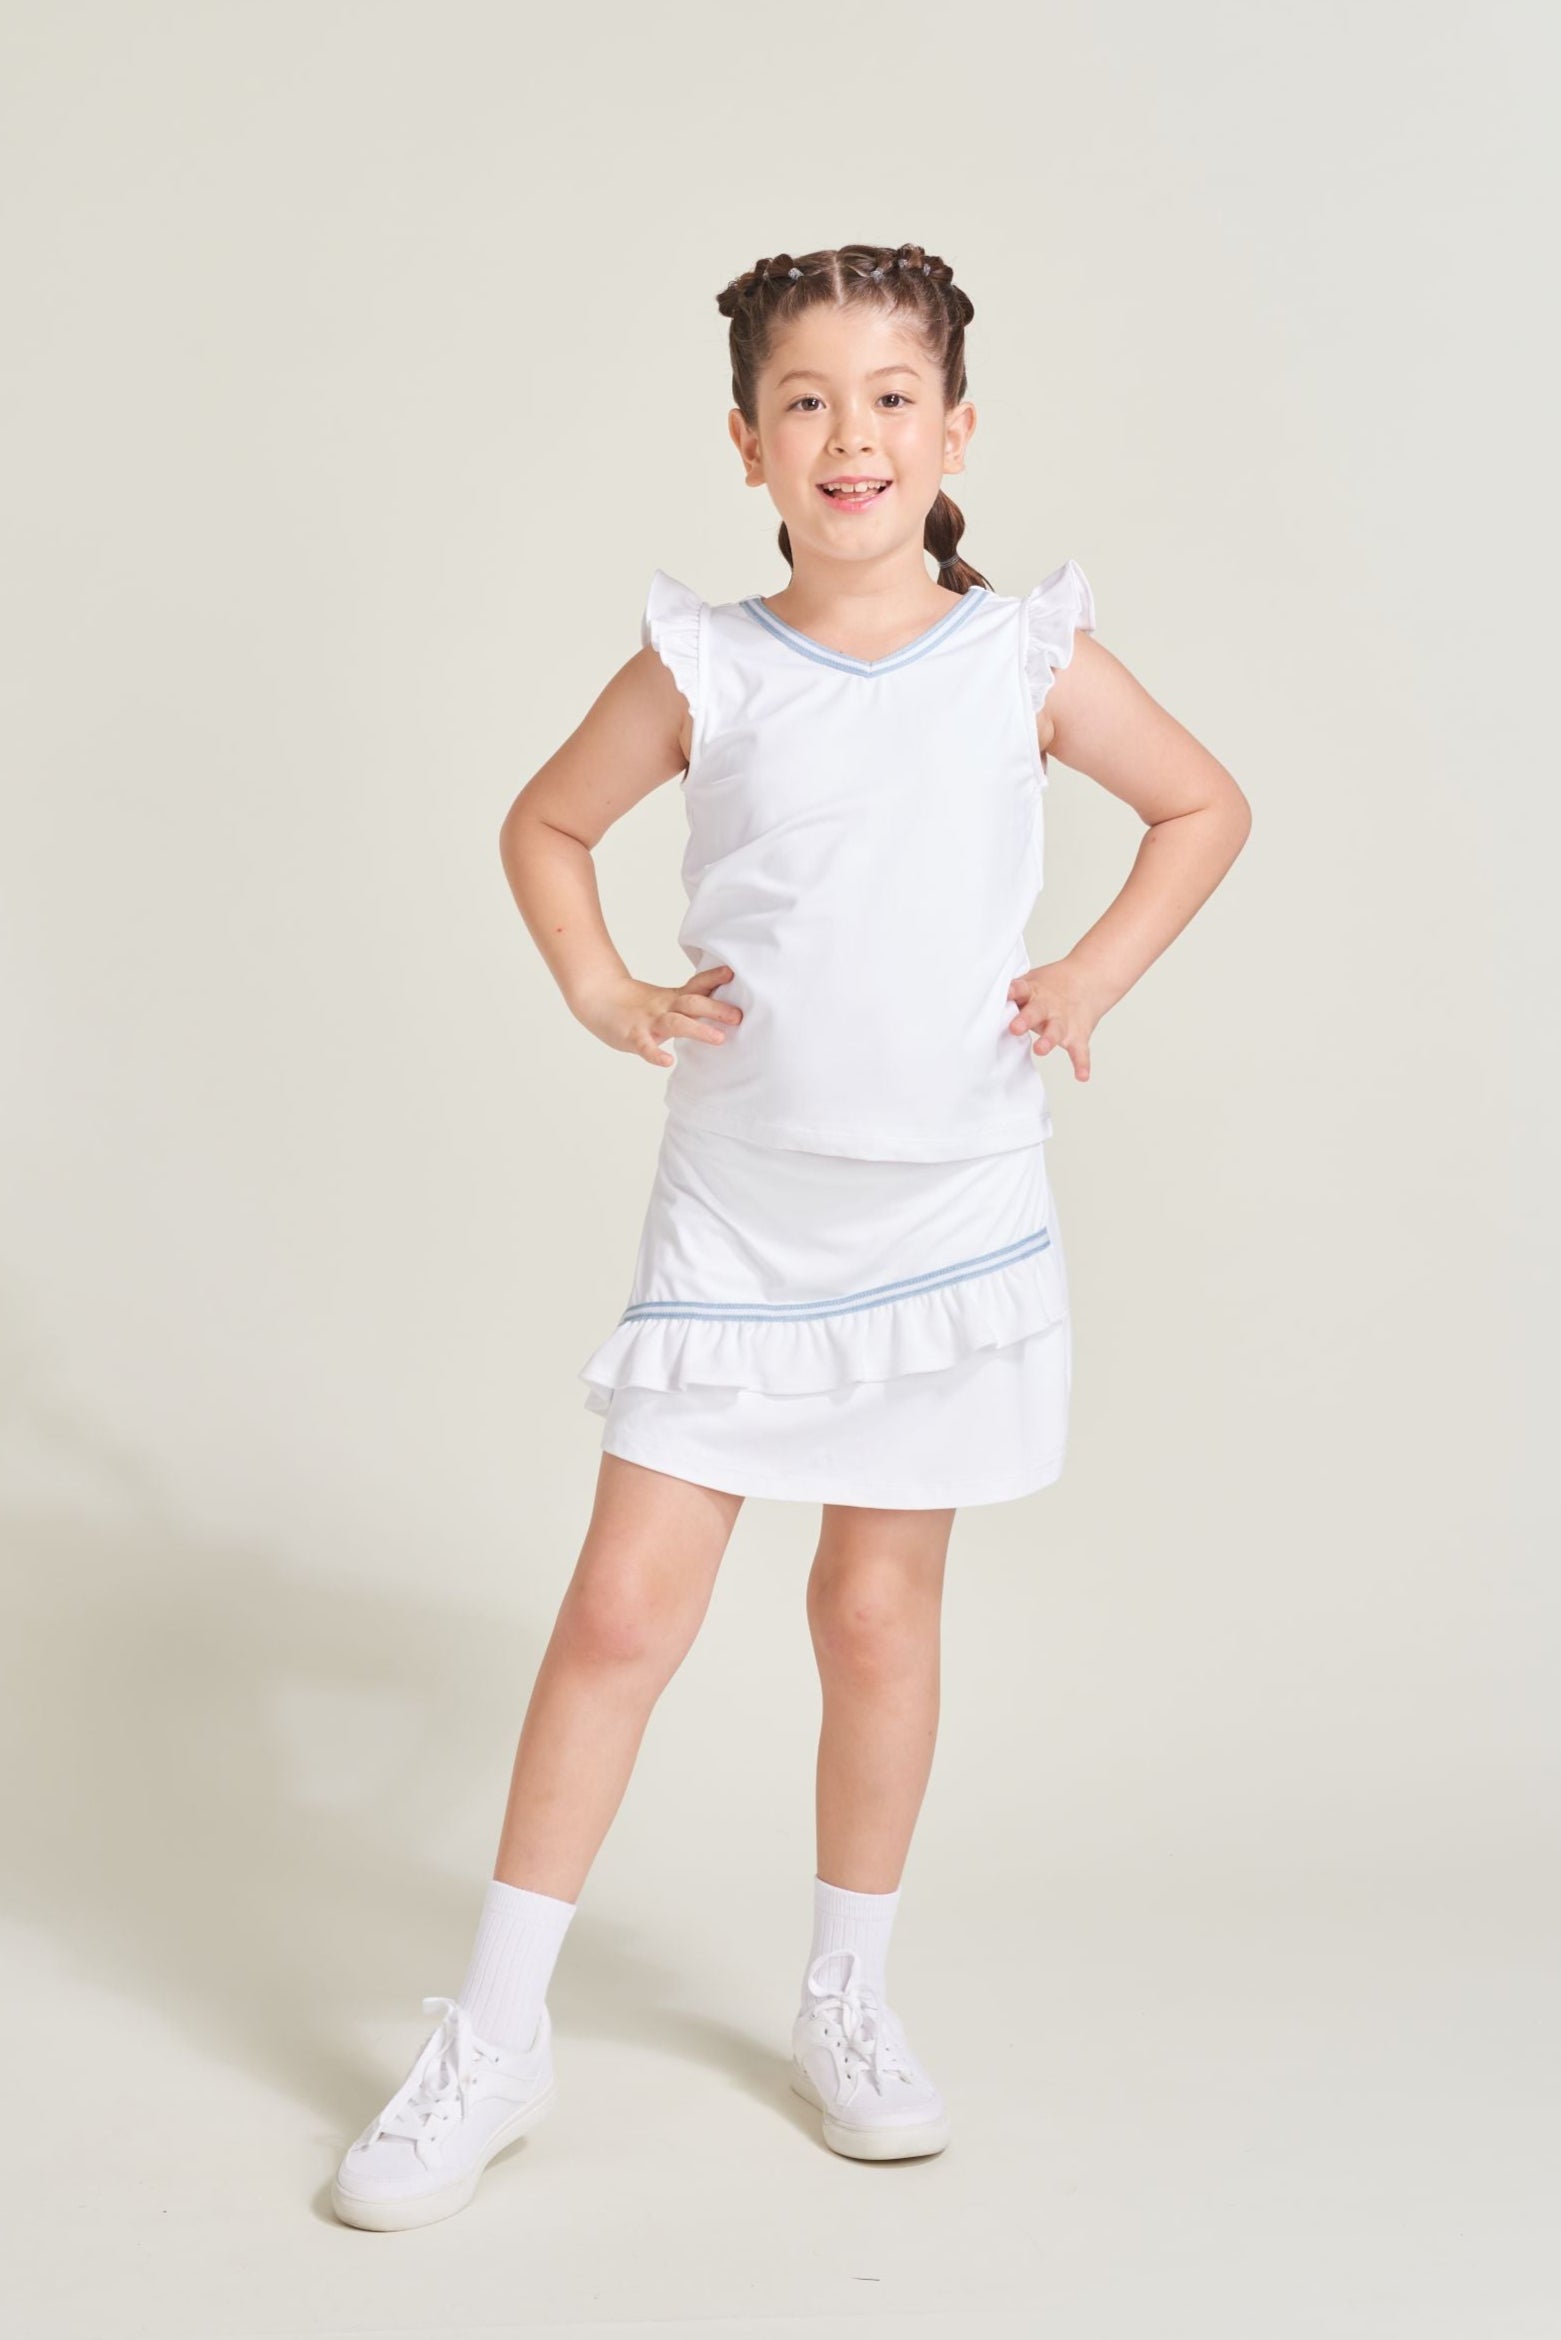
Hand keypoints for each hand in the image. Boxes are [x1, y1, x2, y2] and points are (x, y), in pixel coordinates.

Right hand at [575, 965, 741, 1068]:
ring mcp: (648, 1021)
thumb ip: (688, 1002)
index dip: (714, 979)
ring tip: (719, 1038)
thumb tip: (722, 1006)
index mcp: (672, 998)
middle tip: (739, 1016)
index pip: (697, 986)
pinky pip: (645, 1046)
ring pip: (676, 1023)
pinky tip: (666, 1062)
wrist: (596, 998)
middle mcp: (664, 1007)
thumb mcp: (665, 999)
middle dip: (717, 1009)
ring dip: (698, 1030)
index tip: (734, 973)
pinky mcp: (632, 1036)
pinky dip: (655, 1054)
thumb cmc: (635, 1005)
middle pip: (693, 1003)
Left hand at [1006, 959, 1102, 1082]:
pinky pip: (1080, 1051)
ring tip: (1040, 1049)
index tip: (1006, 993)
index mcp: (1033, 992)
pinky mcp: (1078, 1035)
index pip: (1021, 989)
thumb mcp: (1031, 983)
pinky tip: (1081, 1076)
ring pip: (1055, 1031)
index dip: (1013, 991)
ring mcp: (1063, 1022)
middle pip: (1036, 1012)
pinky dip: (1082, 1064)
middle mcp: (1048, 1007)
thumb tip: (978, 1006)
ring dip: (1048, 1040)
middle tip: (1015, 1028)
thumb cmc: (1049, 987)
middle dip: (1025, 1020)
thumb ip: (1011, 996)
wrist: (1090, 978)